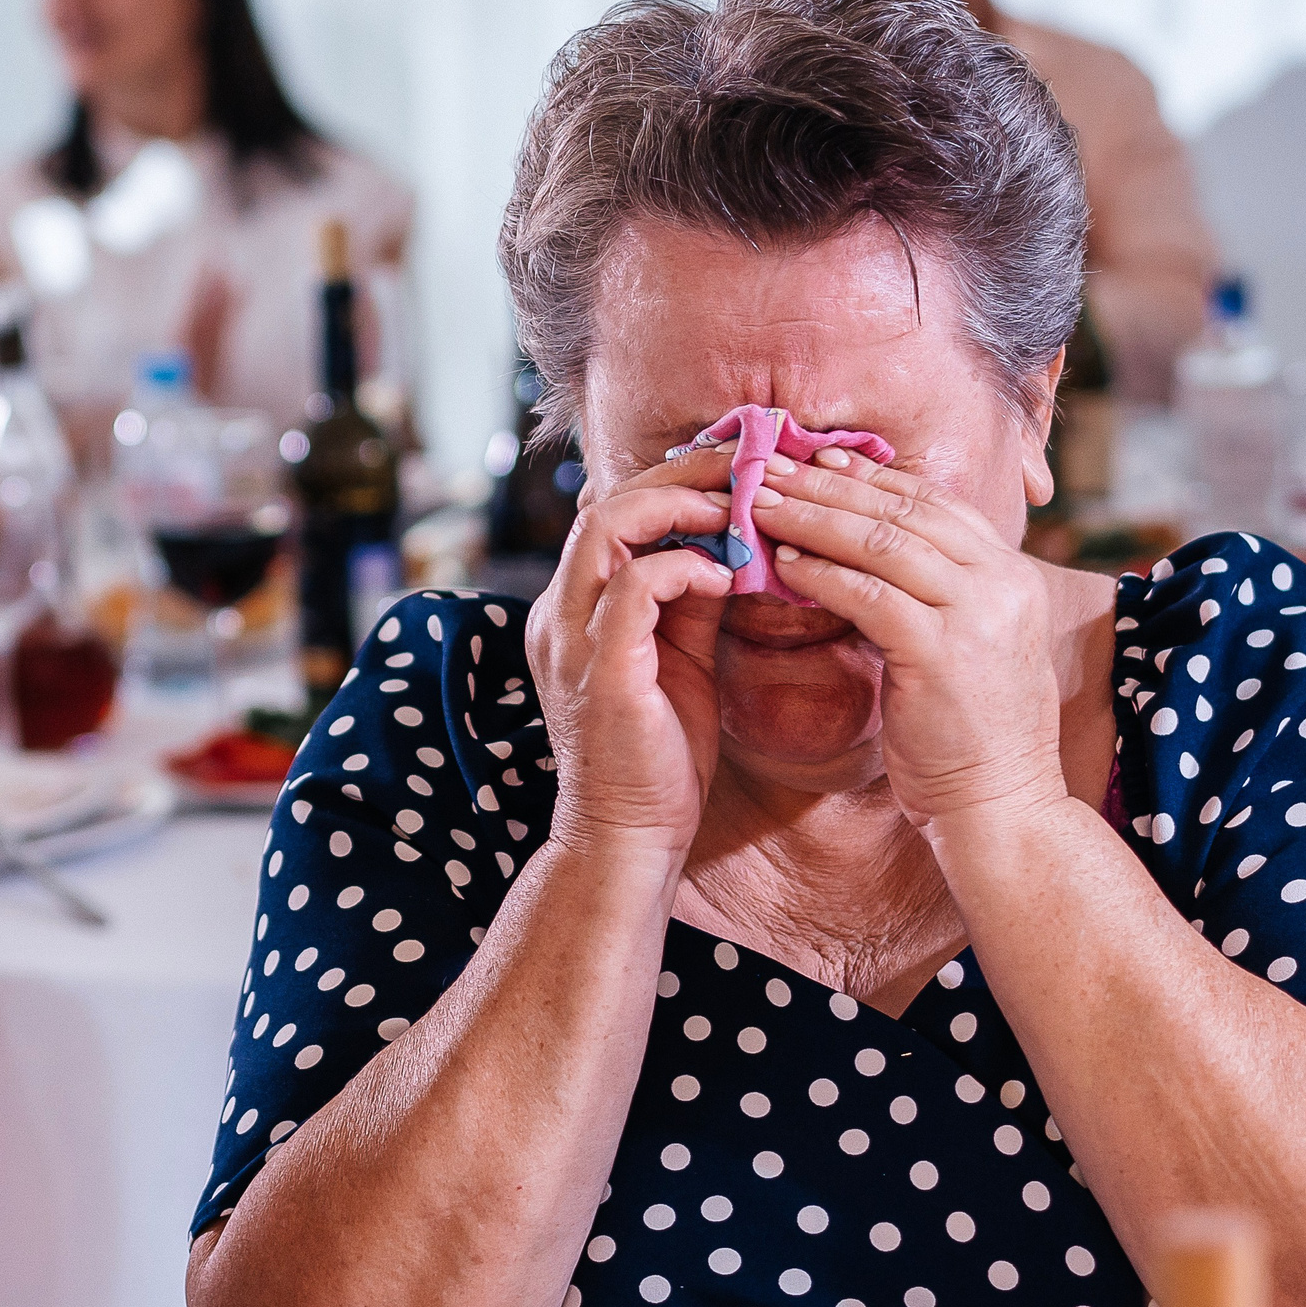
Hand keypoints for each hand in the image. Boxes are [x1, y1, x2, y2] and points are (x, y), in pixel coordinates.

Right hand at [525, 452, 743, 856]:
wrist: (631, 838)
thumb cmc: (659, 758)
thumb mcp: (683, 659)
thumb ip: (695, 599)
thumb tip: (736, 543)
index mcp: (574, 611)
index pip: (607, 514)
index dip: (670, 481)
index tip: (734, 472)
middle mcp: (560, 615)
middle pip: (604, 503)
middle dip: (681, 475)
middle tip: (745, 468)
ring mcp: (573, 641)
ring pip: (607, 527)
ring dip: (680, 506)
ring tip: (735, 510)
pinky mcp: (601, 671)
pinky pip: (636, 586)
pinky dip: (686, 566)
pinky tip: (728, 576)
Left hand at [751, 449, 1068, 832]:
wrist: (1003, 809)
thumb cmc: (973, 739)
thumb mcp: (966, 650)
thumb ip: (936, 600)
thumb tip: (868, 562)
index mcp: (1012, 575)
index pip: (934, 504)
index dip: (871, 478)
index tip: (818, 459)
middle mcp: (1002, 583)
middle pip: (904, 510)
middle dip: (830, 484)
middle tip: (769, 464)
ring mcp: (976, 615)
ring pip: (882, 542)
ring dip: (813, 517)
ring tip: (759, 503)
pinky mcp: (940, 653)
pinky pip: (868, 595)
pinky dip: (821, 574)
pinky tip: (782, 562)